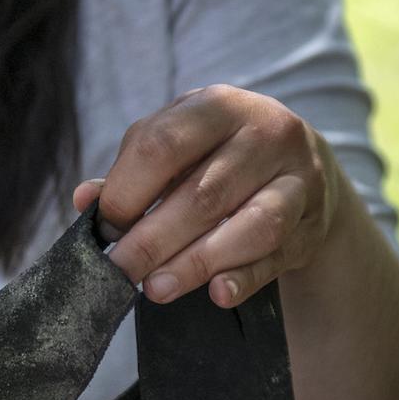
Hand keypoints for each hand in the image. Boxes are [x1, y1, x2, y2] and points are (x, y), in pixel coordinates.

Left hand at [74, 84, 343, 308]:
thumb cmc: (220, 156)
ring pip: (251, 225)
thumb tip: (85, 200)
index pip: (163, 144)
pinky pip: (278, 255)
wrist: (303, 166)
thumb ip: (133, 170)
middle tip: (120, 272)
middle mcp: (266, 133)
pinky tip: (217, 294)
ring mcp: (299, 178)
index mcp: (219, 105)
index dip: (127, 190)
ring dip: (197, 263)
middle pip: (203, 193)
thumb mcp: (180, 148)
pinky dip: (245, 277)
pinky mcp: (312, 223)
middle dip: (153, 239)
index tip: (105, 228)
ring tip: (156, 289)